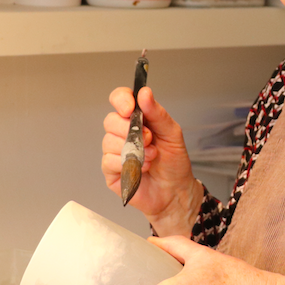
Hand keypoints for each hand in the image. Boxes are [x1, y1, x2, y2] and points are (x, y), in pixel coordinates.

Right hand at [101, 86, 200, 235]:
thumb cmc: (174, 162)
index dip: (121, 100)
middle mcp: (122, 133)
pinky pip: (108, 161)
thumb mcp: (172, 133)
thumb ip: (157, 113)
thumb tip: (144, 93)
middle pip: (110, 120)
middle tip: (149, 139)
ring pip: (108, 141)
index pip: (119, 99)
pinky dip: (127, 164)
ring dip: (133, 150)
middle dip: (130, 130)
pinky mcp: (111, 171)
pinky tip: (142, 169)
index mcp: (137, 119)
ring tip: (151, 158)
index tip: (130, 109)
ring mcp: (114, 152)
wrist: (176, 191)